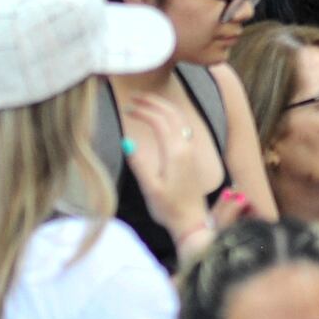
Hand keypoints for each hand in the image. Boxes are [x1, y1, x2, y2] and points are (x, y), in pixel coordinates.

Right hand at [122, 86, 223, 231]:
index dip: (143, 110)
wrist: (191, 221)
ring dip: (162, 106)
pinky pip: (182, 126)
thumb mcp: (149, 188)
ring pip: (179, 118)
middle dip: (153, 102)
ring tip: (145, 102)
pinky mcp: (191, 155)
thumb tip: (127, 141)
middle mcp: (186, 147)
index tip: (126, 108)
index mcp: (175, 152)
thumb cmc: (169, 207)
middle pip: (171, 113)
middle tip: (134, 97)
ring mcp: (191, 150)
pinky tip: (161, 117)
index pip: (159, 121)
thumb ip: (139, 164)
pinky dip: (170, 115)